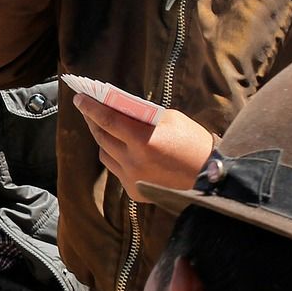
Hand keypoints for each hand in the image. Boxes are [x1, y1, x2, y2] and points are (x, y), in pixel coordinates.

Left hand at [74, 96, 213, 199]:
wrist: (212, 178)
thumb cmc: (194, 143)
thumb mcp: (171, 120)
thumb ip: (143, 116)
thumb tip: (120, 109)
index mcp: (143, 141)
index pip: (107, 120)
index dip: (91, 107)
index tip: (79, 98)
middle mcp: (133, 162)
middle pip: (102, 137)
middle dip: (93, 120)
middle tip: (87, 107)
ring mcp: (132, 179)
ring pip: (106, 154)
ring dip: (103, 139)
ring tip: (102, 126)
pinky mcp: (135, 191)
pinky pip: (116, 170)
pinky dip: (116, 156)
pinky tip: (120, 147)